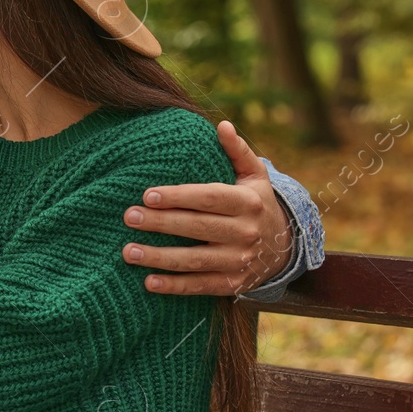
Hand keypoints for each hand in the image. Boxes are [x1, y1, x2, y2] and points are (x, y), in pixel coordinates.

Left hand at [121, 120, 293, 296]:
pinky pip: (200, 286)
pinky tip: (148, 282)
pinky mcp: (232, 284)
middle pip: (197, 228)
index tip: (147, 195)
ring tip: (128, 251)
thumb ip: (237, 151)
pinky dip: (174, 286)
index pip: (209, 198)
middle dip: (160, 223)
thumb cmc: (257, 203)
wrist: (284, 247)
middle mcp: (246, 233)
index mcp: (248, 202)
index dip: (178, 197)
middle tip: (129, 217)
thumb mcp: (255, 175)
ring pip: (194, 260)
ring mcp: (239, 261)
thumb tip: (221, 125)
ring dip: (159, 257)